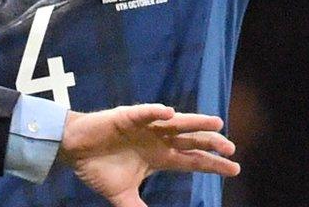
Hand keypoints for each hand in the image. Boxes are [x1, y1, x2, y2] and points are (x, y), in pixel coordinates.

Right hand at [57, 104, 239, 206]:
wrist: (73, 150)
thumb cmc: (98, 168)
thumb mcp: (122, 195)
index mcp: (159, 157)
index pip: (192, 161)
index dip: (213, 164)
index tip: (234, 169)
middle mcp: (157, 140)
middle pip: (190, 141)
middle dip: (211, 144)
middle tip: (231, 149)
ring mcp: (145, 126)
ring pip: (175, 124)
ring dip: (195, 123)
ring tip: (215, 124)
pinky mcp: (127, 117)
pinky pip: (145, 113)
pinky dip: (156, 112)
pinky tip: (170, 113)